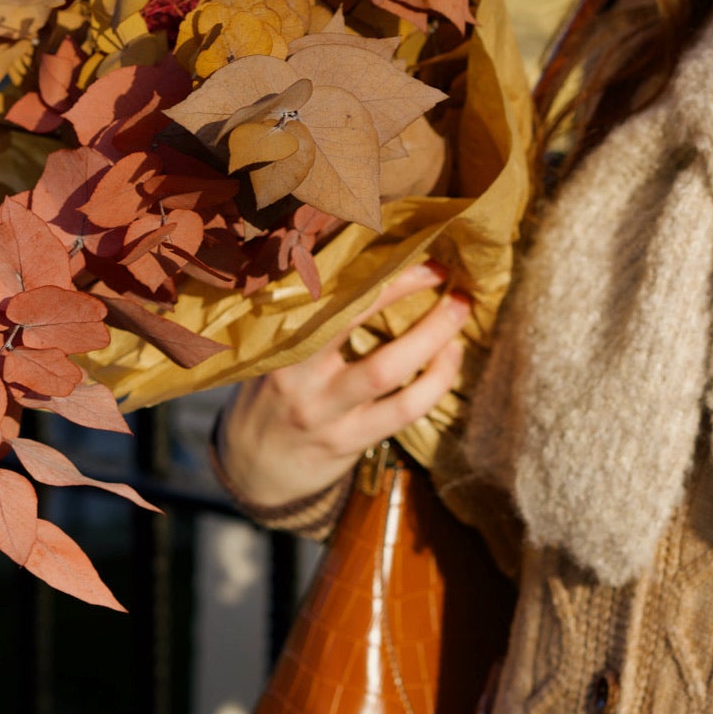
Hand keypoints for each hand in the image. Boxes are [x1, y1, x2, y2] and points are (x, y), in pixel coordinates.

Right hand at [216, 261, 471, 512]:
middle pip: (351, 321)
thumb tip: (365, 263)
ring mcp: (323, 411)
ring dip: (432, 336)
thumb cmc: (273, 396)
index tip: (402, 244)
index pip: (321, 293)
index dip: (363, 267)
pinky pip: (404, 409)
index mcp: (279, 341)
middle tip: (441, 270)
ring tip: (458, 310)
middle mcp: (297, 374)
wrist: (253, 469)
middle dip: (401, 288)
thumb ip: (309, 320)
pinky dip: (436, 380)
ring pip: (386, 370)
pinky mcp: (349, 440)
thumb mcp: (274, 354)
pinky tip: (451, 357)